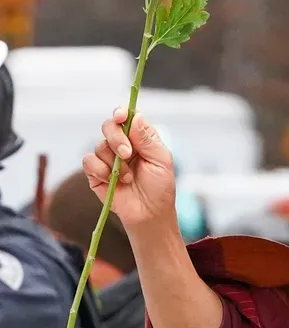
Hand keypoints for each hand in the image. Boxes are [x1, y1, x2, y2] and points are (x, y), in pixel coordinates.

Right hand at [83, 108, 176, 229]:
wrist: (149, 214)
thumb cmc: (160, 187)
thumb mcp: (161, 161)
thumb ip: (147, 139)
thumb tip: (135, 116)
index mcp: (140, 138)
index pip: (127, 117)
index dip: (121, 113)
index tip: (121, 116)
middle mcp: (123, 145)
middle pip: (109, 126)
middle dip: (116, 138)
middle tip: (127, 153)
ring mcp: (107, 158)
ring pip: (99, 145)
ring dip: (114, 162)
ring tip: (128, 177)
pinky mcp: (95, 173)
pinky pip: (89, 161)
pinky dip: (101, 170)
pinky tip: (114, 181)